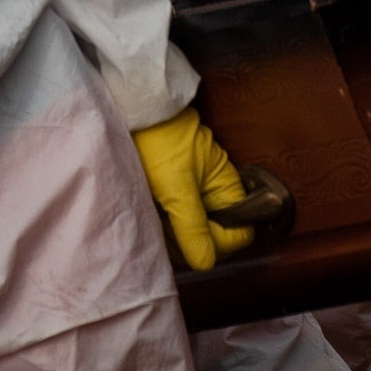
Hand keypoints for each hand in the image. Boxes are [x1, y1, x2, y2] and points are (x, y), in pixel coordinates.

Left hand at [132, 106, 260, 271]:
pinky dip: (164, 219)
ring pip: (193, 227)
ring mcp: (194, 188)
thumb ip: (193, 227)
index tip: (189, 239)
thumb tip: (206, 263)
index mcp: (226, 187)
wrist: (131, 107)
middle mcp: (214, 190)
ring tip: (153, 217)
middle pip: (215, 234)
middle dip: (191, 239)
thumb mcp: (176, 187)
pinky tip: (148, 210)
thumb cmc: (158, 139)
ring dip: (174, 230)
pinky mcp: (174, 187)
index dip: (218, 242)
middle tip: (164, 229)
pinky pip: (176, 215)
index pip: (239, 233)